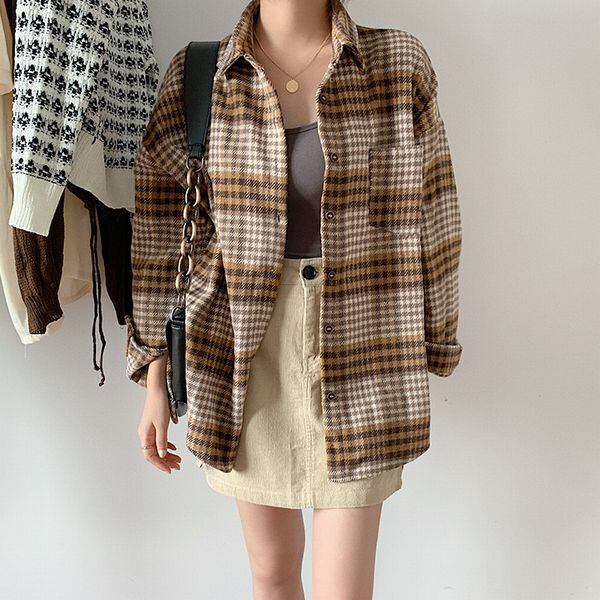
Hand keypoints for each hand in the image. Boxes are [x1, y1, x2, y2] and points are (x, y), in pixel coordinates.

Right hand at [137, 356, 181, 473]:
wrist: (158, 389)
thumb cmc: (158, 404)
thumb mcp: (162, 424)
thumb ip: (162, 441)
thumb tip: (162, 455)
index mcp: (144, 435)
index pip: (150, 456)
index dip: (160, 464)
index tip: (170, 470)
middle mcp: (145, 434)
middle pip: (154, 453)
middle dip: (166, 461)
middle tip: (177, 466)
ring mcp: (150, 430)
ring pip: (158, 447)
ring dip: (168, 454)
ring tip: (178, 460)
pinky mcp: (155, 425)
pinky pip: (159, 440)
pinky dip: (167, 445)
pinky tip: (173, 449)